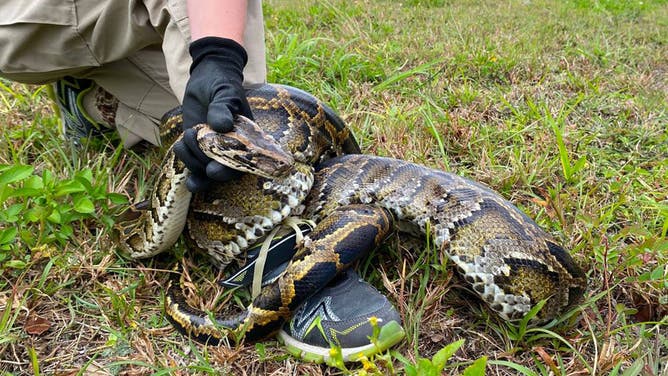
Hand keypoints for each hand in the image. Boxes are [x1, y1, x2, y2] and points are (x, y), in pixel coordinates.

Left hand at [174, 37, 251, 191]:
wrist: (207, 78)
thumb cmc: (222, 84)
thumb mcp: (225, 92)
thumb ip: (223, 108)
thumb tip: (222, 126)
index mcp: (246, 140)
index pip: (242, 164)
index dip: (228, 172)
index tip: (213, 170)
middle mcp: (231, 149)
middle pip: (222, 173)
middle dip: (207, 169)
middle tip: (195, 152)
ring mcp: (213, 150)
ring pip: (203, 170)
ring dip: (192, 159)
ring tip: (189, 133)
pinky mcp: (197, 148)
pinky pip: (191, 163)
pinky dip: (184, 159)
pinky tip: (181, 145)